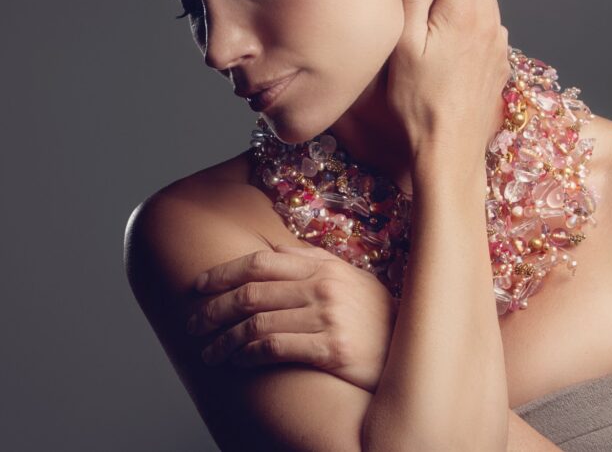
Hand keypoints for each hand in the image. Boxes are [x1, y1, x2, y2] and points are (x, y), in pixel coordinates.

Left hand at [188, 244, 396, 391]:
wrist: (419, 351)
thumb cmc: (378, 317)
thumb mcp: (350, 279)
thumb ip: (312, 261)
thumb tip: (270, 250)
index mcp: (325, 266)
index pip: (260, 262)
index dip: (223, 272)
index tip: (198, 285)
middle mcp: (324, 286)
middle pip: (251, 292)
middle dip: (214, 308)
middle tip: (192, 323)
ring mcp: (329, 316)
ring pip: (257, 322)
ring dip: (225, 339)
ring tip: (209, 352)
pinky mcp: (333, 349)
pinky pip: (276, 347)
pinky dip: (248, 354)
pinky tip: (237, 361)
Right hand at [388, 0, 509, 160]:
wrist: (449, 149)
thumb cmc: (418, 100)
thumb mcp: (404, 43)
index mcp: (464, 12)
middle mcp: (489, 23)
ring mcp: (499, 45)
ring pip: (488, 0)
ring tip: (432, 14)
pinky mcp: (500, 65)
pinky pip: (489, 28)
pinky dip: (471, 21)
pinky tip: (447, 44)